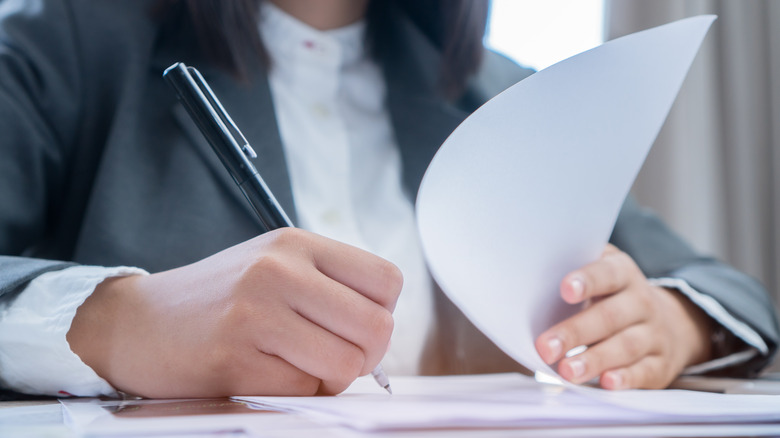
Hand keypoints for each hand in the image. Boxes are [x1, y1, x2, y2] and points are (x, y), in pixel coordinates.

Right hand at [67, 228, 401, 396]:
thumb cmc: (215, 300)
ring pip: (347, 365)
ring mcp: (256, 311)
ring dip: (330, 379)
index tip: (353, 328)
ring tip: (295, 367)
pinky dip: (294, 393)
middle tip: (331, 358)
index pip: (388, 279)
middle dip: (365, 357)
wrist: (134, 323)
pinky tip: (263, 375)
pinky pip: (303, 390)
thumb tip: (383, 331)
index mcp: (296, 244)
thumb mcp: (273, 267)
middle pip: (377, 326)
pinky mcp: (234, 356)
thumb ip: (328, 287)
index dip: (382, 313)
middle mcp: (279, 270)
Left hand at [534, 245, 713, 389]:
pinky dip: (625, 378)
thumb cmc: (614, 296)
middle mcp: (641, 302)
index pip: (606, 274)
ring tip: (566, 371)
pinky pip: (644, 372)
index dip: (587, 281)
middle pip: (609, 316)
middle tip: (545, 347)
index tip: (565, 290)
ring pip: (625, 346)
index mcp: (622, 273)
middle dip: (575, 332)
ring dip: (594, 360)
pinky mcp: (660, 363)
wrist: (672, 322)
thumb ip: (571, 274)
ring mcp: (653, 334)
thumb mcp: (601, 275)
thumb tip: (525, 285)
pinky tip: (605, 382)